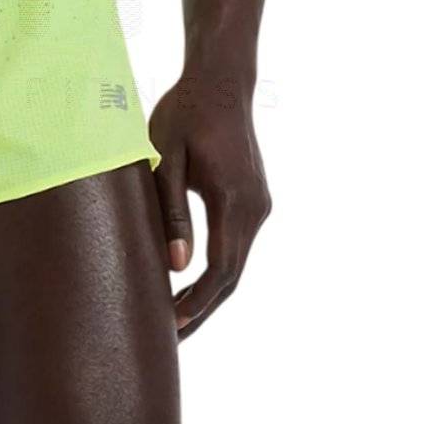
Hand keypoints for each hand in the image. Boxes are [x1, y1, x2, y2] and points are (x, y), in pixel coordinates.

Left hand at [150, 70, 270, 338]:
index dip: (196, 302)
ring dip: (208, 296)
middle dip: (201, 311)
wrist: (221, 81)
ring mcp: (259, 206)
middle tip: (168, 342)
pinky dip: (215, 275)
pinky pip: (236, 249)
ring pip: (236, 266)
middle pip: (232, 277)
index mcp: (233, 200)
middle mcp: (255, 208)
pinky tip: (188, 289)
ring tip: (174, 323)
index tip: (170, 325)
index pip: (219, 269)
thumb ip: (171, 212)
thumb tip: (177, 266)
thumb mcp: (165, 159)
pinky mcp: (254, 203)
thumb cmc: (184, 114)